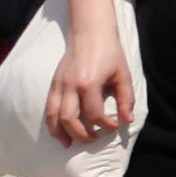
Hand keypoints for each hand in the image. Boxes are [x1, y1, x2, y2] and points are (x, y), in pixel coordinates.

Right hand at [47, 28, 132, 145]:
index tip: (114, 126)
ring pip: (53, 116)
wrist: (90, 32)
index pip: (94, 113)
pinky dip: (51, 122)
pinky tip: (59, 130)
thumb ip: (126, 99)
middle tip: (92, 139)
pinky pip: (48, 108)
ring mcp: (59, 85)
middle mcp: (70, 86)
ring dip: (60, 133)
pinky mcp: (53, 83)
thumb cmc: (110, 53)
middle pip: (69, 119)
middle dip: (80, 134)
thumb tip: (126, 121)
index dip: (105, 125)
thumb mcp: (123, 75)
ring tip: (69, 144)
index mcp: (89, 83)